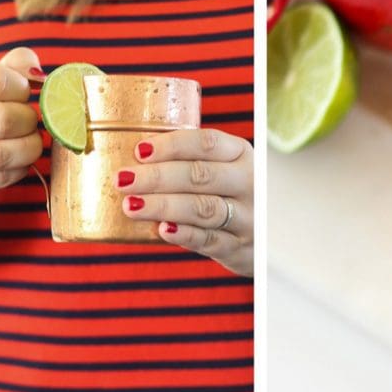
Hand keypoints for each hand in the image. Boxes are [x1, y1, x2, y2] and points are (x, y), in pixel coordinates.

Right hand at [0, 47, 43, 235]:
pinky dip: (20, 169)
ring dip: (28, 147)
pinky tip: (19, 157)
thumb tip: (42, 75)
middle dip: (28, 120)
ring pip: (0, 154)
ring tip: (27, 138)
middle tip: (29, 119)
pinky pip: (1, 179)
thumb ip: (17, 64)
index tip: (22, 91)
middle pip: (2, 121)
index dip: (21, 86)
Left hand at [115, 129, 253, 275]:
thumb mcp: (224, 169)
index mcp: (241, 155)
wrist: (269, 235)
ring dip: (164, 205)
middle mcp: (249, 183)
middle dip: (157, 177)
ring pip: (202, 208)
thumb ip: (190, 160)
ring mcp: (246, 217)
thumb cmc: (230, 193)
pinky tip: (161, 229)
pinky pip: (208, 240)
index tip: (140, 151)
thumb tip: (133, 154)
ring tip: (131, 205)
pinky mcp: (239, 248)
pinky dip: (184, 234)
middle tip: (123, 179)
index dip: (172, 145)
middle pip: (200, 175)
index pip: (207, 143)